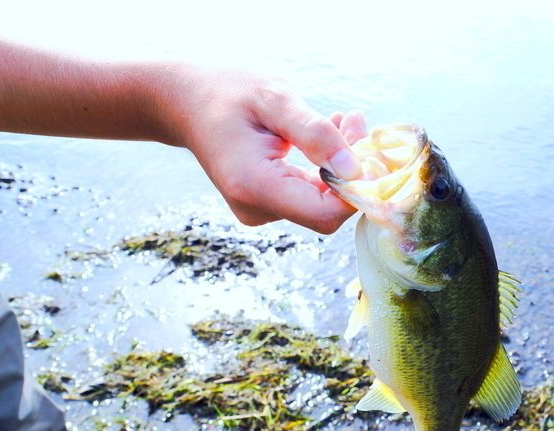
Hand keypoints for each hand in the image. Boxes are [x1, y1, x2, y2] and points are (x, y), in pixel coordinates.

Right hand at [166, 67, 365, 232]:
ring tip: (342, 119)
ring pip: (322, 201)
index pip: (325, 213)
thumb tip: (355, 169)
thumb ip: (315, 133)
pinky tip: (327, 134)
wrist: (185, 102)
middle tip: (355, 121)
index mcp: (254, 186)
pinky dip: (326, 168)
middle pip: (327, 208)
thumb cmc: (227, 93)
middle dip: (352, 171)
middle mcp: (256, 208)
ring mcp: (260, 211)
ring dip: (341, 164)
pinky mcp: (267, 204)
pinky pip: (309, 195)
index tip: (368, 147)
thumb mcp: (275, 99)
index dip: (357, 190)